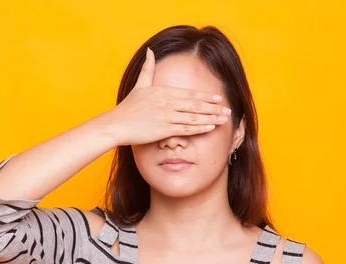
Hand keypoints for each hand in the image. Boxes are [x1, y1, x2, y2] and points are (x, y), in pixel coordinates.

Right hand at [98, 47, 231, 146]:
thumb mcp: (139, 85)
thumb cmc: (127, 107)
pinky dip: (199, 128)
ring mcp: (166, 116)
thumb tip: (150, 51)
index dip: (206, 97)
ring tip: (223, 120)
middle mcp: (167, 103)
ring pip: (194, 117)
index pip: (190, 94)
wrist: (116, 124)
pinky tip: (210, 127)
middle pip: (195, 105)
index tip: (218, 98)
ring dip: (211, 118)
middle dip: (214, 108)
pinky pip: (185, 129)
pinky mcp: (164, 130)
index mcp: (163, 92)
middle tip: (228, 110)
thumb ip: (148, 69)